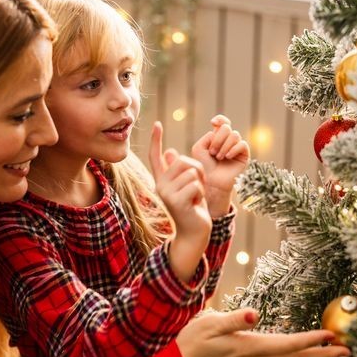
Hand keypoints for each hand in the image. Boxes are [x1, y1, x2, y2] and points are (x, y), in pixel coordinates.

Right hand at [149, 121, 211, 282]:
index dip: (156, 140)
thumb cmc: (193, 208)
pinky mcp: (176, 202)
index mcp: (162, 180)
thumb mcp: (188, 186)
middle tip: (197, 188)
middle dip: (198, 171)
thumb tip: (171, 151)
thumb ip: (180, 171)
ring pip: (192, 172)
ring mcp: (166, 194)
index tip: (157, 124)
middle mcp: (160, 185)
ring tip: (196, 197)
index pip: (155, 156)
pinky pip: (195, 185)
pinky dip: (201, 193)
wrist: (194, 233)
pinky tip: (196, 204)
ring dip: (201, 184)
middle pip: (183, 160)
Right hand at [176, 308, 350, 356]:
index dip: (311, 340)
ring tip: (332, 356)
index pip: (287, 344)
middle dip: (323, 355)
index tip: (332, 335)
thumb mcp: (208, 324)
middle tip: (347, 351)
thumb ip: (233, 318)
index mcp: (249, 347)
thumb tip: (254, 314)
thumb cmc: (191, 343)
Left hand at [191, 115, 249, 216]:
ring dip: (224, 146)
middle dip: (218, 139)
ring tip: (219, 157)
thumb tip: (219, 133)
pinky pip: (242, 144)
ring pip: (235, 135)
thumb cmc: (204, 167)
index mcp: (218, 137)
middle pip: (227, 128)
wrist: (212, 182)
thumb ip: (206, 137)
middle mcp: (228, 141)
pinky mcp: (244, 155)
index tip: (213, 123)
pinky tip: (227, 157)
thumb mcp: (198, 149)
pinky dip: (233, 149)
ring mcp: (237, 147)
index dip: (220, 119)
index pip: (223, 122)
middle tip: (212, 152)